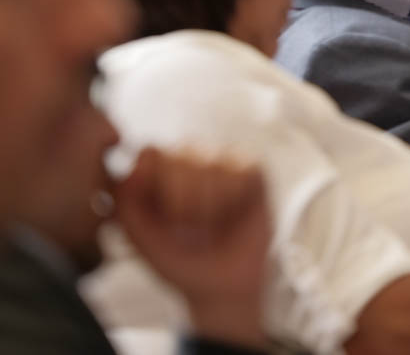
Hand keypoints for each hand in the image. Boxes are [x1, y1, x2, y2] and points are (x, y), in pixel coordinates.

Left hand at [113, 148, 270, 348]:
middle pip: (183, 154)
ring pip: (214, 164)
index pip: (151, 151)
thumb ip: (128, 206)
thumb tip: (134, 169)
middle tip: (188, 226)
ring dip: (211, 204)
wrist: (221, 286)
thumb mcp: (143, 241)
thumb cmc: (179, 261)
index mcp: (156, 171)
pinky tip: (234, 213)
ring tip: (212, 222)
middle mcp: (189, 158)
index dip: (156, 183)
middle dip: (184, 200)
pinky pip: (244, 172)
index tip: (162, 216)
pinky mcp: (252, 171)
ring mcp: (223, 161)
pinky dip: (236, 200)